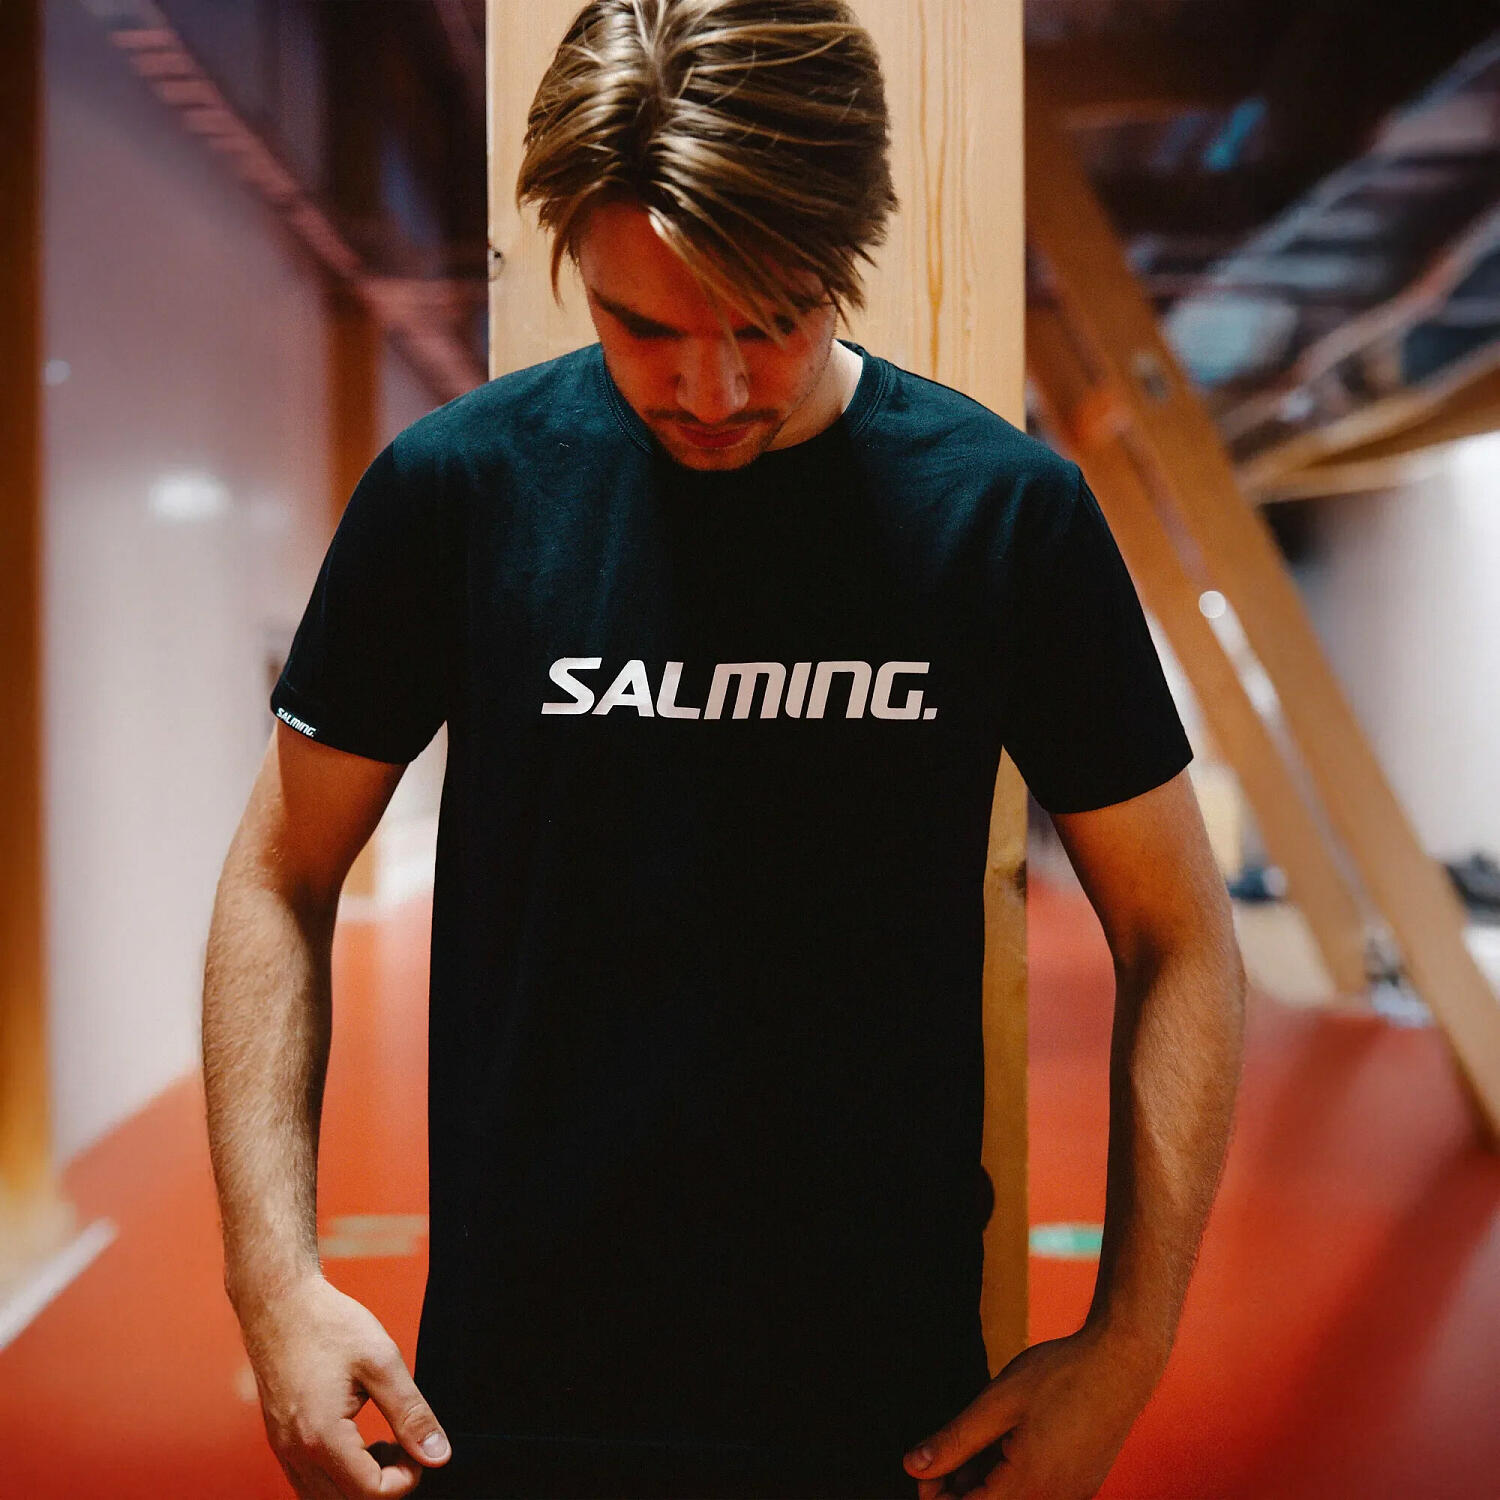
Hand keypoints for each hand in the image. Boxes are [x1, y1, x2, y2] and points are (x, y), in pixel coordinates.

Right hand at [239, 1273, 451, 1498]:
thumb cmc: (330, 1325)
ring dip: (359, 1486)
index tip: (419, 1448)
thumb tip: (439, 1455)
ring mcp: (283, 1450)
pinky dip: (338, 1477)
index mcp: (322, 1437)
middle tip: (405, 1447)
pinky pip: (309, 1482)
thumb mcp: (381, 1361)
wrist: (280, 1304)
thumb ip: (411, 1413)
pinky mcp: (280, 1442)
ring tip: (386, 1445)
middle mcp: (295, 1453)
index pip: (370, 1494)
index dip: (406, 1480)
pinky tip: (360, 1442)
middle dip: (383, 1487)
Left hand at [902, 1325, 1165, 1498]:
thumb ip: (955, 1440)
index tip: (922, 1470)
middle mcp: (1053, 1499)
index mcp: (1028, 1486)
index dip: (937, 1496)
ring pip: (1014, 1498)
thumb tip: (913, 1466)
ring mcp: (1072, 1494)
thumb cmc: (1062, 1374)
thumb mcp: (998, 1402)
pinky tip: (1003, 1441)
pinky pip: (1038, 1490)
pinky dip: (1012, 1474)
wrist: (1124, 1360)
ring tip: (974, 1441)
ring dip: (985, 1482)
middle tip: (940, 1454)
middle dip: (960, 1488)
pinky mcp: (1082, 1482)